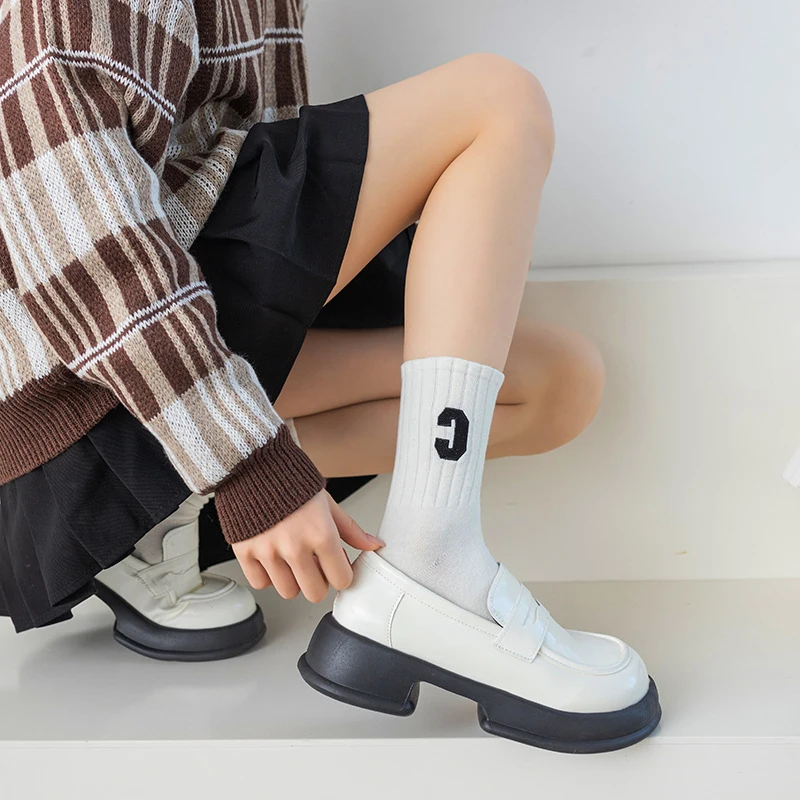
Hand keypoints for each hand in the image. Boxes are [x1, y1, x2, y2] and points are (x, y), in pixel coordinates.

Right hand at [232, 489, 384, 601]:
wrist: (254, 466)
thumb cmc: (291, 482)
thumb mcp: (327, 503)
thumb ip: (350, 529)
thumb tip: (373, 545)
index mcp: (321, 534)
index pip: (341, 580)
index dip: (341, 574)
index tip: (336, 566)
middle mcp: (295, 547)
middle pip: (315, 593)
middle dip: (318, 581)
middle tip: (314, 564)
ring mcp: (268, 552)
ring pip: (288, 592)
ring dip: (293, 580)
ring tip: (291, 558)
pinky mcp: (245, 552)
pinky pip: (261, 584)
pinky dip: (267, 576)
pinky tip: (272, 558)